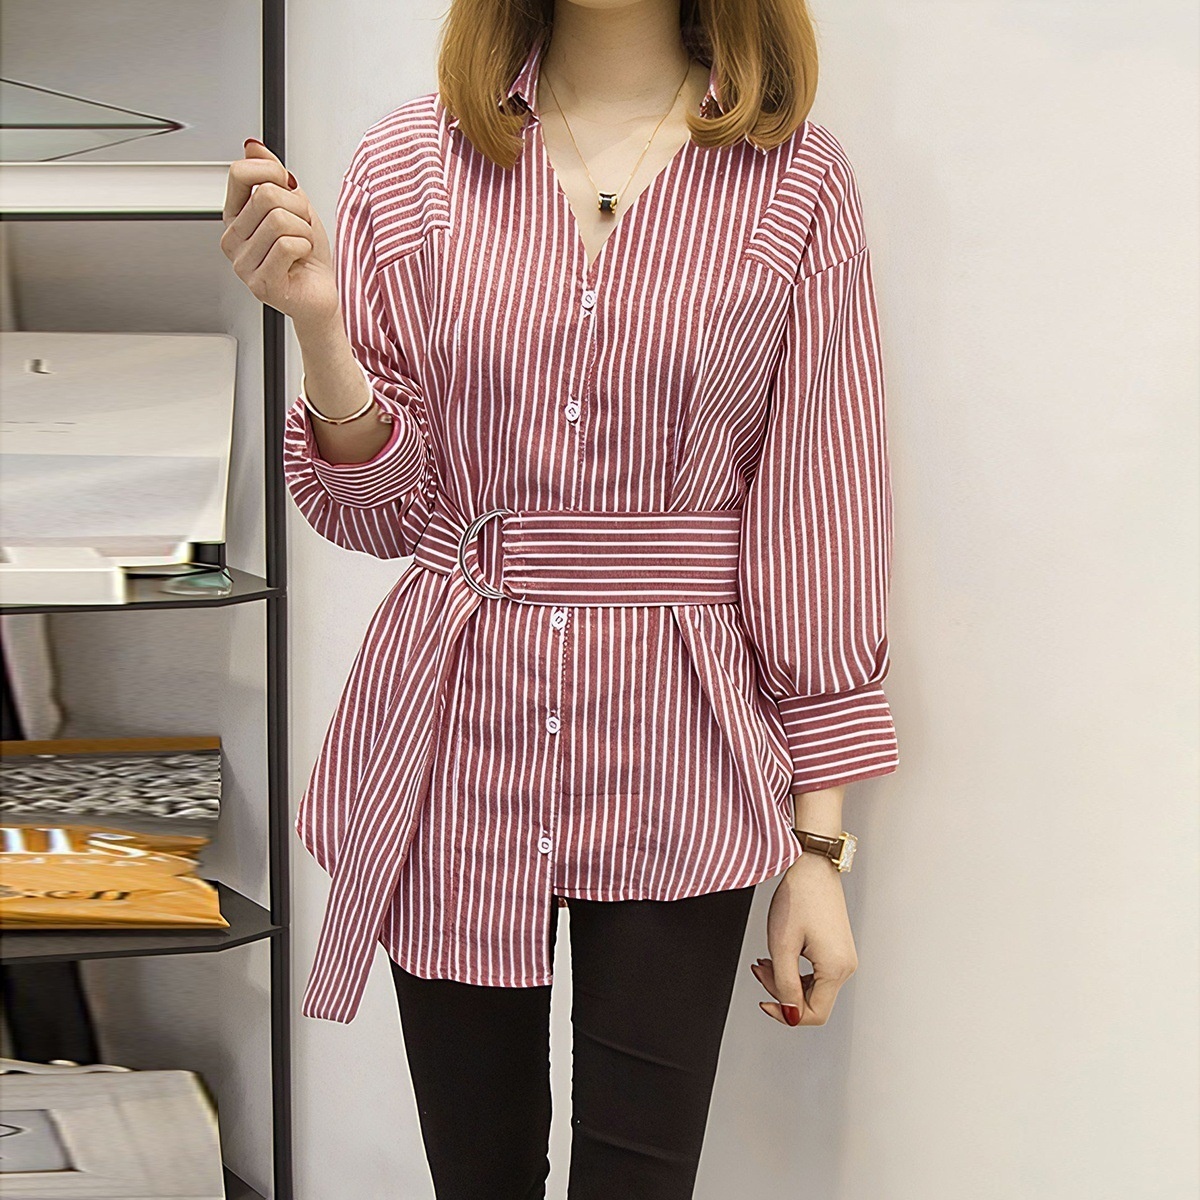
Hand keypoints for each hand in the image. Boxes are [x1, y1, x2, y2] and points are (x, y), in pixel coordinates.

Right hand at [221, 137, 337, 326]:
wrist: (323, 293)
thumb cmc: (309, 255)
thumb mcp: (295, 204)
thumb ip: (272, 174)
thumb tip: (252, 146)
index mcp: (235, 216)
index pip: (239, 173)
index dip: (273, 172)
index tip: (289, 188)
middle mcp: (232, 239)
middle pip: (265, 195)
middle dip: (297, 208)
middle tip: (302, 228)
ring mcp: (242, 264)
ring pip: (279, 220)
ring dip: (304, 231)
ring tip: (301, 246)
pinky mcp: (259, 284)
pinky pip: (288, 245)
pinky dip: (306, 248)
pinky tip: (301, 260)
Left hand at [751, 850, 857, 1026]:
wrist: (812, 867)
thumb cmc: (798, 897)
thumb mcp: (782, 944)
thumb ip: (784, 984)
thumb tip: (789, 1014)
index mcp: (836, 968)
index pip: (814, 1013)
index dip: (786, 1014)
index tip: (763, 1002)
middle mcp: (845, 966)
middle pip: (812, 1001)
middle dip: (781, 991)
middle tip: (759, 969)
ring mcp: (843, 958)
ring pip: (812, 987)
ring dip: (785, 980)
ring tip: (765, 961)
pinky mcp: (837, 949)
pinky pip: (816, 973)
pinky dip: (795, 969)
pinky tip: (778, 957)